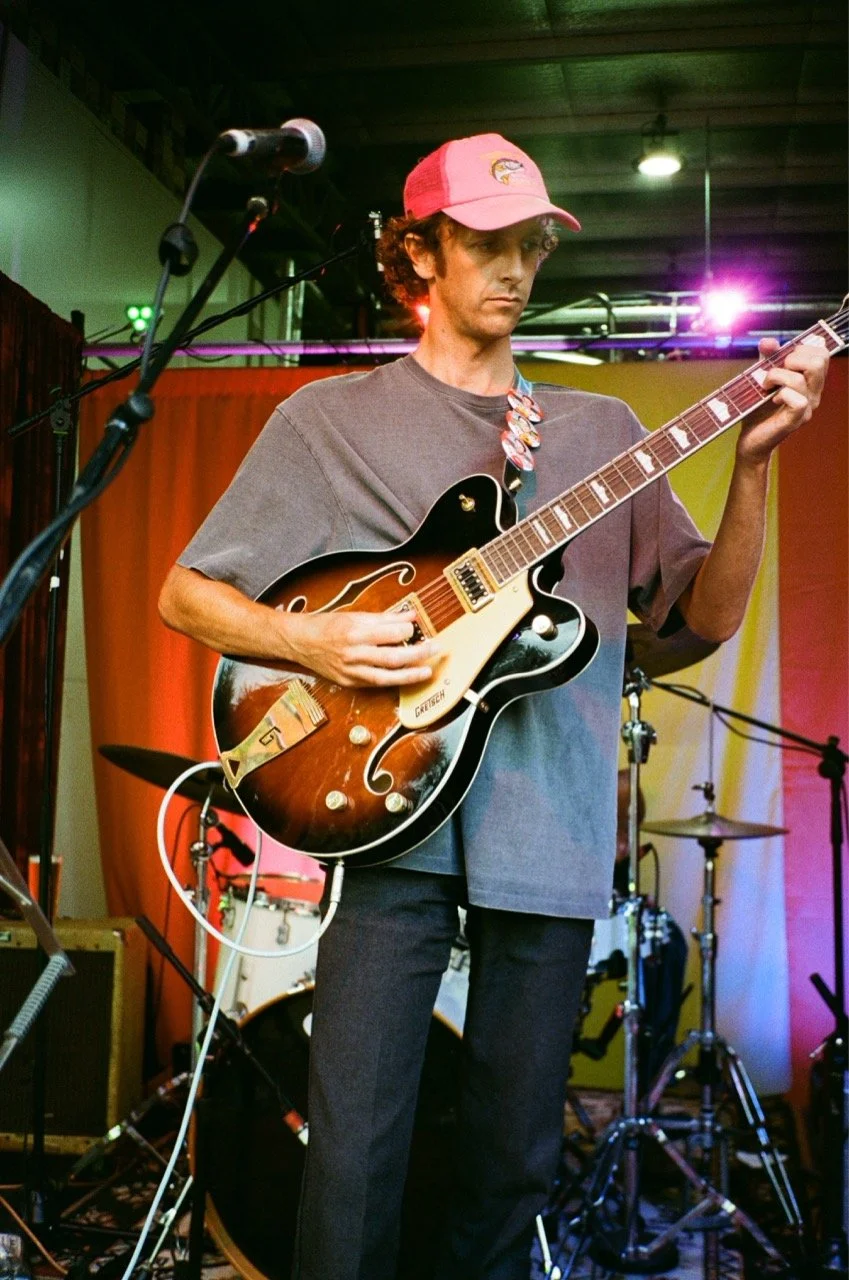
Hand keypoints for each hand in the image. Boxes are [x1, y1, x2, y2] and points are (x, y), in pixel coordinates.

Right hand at [278, 607, 437, 687]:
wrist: (299, 641)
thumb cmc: (326, 625)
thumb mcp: (355, 615)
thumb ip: (386, 618)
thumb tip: (411, 616)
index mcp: (355, 631)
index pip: (391, 633)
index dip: (408, 631)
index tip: (415, 629)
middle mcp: (353, 652)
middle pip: (393, 657)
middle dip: (418, 655)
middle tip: (435, 649)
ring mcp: (351, 670)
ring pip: (386, 676)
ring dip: (410, 675)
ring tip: (426, 671)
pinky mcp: (348, 682)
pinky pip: (375, 684)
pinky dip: (392, 681)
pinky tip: (405, 677)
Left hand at [736, 337, 828, 465]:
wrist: (750, 440)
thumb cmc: (757, 410)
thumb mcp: (761, 378)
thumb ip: (767, 359)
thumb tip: (768, 341)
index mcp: (810, 381)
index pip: (822, 354)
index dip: (801, 348)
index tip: (782, 359)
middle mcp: (814, 393)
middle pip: (819, 361)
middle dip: (793, 358)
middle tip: (775, 371)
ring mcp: (807, 408)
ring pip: (802, 379)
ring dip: (776, 376)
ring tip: (765, 386)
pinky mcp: (796, 420)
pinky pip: (798, 400)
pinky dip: (781, 394)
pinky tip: (772, 399)